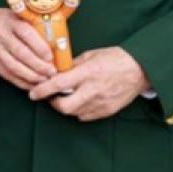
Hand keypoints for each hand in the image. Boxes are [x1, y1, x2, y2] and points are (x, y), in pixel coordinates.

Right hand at [0, 5, 55, 89]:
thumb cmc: (1, 20)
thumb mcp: (14, 16)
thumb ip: (31, 26)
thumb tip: (56, 42)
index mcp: (8, 20)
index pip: (26, 34)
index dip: (40, 47)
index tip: (51, 57)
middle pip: (21, 53)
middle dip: (39, 66)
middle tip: (52, 72)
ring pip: (14, 66)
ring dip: (31, 76)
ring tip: (45, 80)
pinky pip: (6, 74)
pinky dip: (20, 82)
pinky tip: (31, 84)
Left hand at [29, 46, 148, 120]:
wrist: (140, 69)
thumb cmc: (115, 59)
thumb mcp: (91, 55)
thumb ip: (73, 65)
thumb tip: (56, 71)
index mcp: (88, 73)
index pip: (59, 84)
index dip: (43, 90)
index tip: (32, 93)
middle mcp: (93, 90)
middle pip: (65, 106)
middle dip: (53, 103)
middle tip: (50, 96)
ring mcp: (101, 102)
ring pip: (74, 113)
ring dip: (66, 107)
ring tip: (67, 96)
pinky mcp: (107, 111)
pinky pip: (86, 116)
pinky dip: (79, 111)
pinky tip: (80, 101)